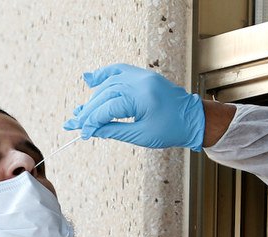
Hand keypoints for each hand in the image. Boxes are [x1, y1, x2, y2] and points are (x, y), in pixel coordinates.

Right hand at [63, 63, 204, 150]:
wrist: (193, 119)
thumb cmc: (172, 130)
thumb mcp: (142, 135)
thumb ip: (114, 131)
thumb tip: (91, 131)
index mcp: (142, 97)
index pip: (107, 108)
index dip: (92, 122)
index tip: (82, 133)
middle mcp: (140, 82)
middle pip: (105, 95)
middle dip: (88, 111)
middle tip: (73, 124)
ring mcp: (141, 76)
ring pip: (109, 84)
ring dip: (93, 98)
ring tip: (80, 111)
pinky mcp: (143, 75)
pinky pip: (119, 70)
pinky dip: (103, 75)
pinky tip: (89, 81)